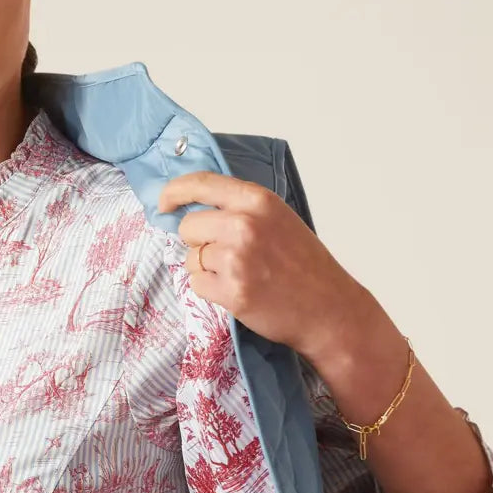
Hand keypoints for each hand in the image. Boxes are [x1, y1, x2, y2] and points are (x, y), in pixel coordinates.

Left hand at [158, 171, 366, 356]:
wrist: (328, 309)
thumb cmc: (305, 265)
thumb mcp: (278, 220)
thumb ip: (240, 210)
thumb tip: (194, 207)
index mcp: (258, 201)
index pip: (201, 184)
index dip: (175, 192)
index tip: (164, 202)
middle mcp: (245, 225)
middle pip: (188, 227)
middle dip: (198, 241)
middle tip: (225, 254)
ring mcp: (237, 259)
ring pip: (191, 258)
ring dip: (206, 269)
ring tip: (239, 275)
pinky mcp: (231, 291)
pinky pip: (196, 285)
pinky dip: (210, 290)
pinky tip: (236, 291)